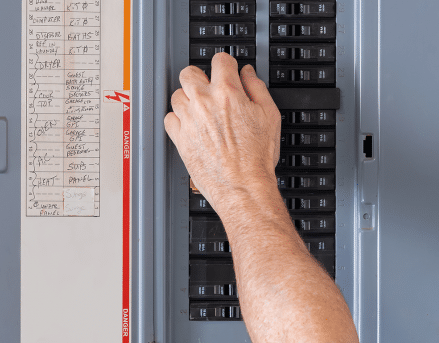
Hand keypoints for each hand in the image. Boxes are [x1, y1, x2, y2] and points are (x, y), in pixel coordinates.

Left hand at [164, 53, 281, 215]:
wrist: (242, 186)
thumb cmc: (256, 157)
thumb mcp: (270, 115)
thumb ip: (257, 88)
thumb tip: (247, 74)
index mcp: (227, 92)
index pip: (220, 60)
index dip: (226, 64)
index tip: (227, 71)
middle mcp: (203, 103)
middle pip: (189, 73)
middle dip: (200, 77)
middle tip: (209, 88)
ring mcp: (188, 120)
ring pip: (176, 95)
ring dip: (187, 98)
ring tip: (200, 109)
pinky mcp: (180, 138)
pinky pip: (169, 118)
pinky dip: (177, 119)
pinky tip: (190, 125)